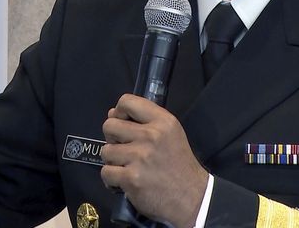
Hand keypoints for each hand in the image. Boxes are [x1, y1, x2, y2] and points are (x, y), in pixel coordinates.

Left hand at [100, 94, 207, 227]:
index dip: (118, 111)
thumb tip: (112, 113)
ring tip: (126, 166)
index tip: (123, 123)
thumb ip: (145, 120)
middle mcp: (150, 136)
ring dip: (112, 160)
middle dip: (112, 138)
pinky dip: (111, 178)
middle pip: (109, 125)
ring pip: (106, 150)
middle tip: (123, 148)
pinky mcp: (131, 178)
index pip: (127, 101)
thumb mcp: (170, 133)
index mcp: (162, 121)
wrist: (192, 197)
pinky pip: (106, 172)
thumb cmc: (179, 164)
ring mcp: (139, 157)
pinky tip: (123, 180)